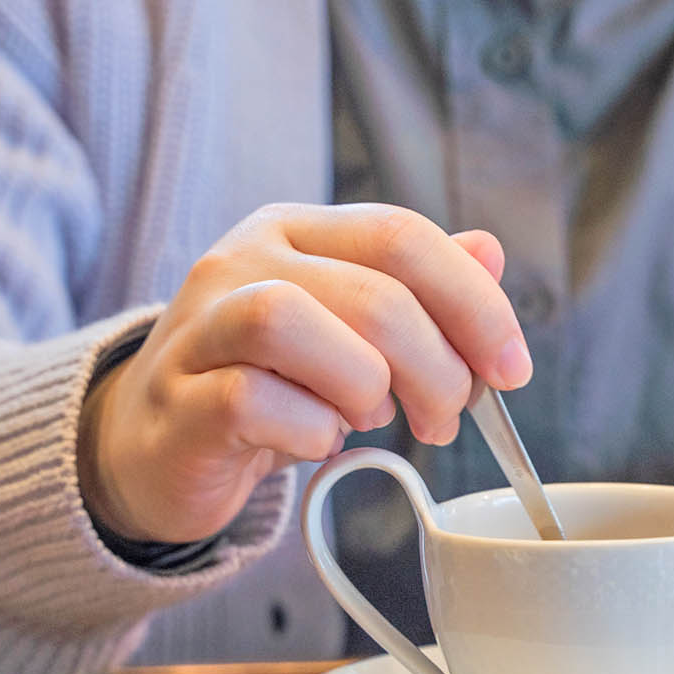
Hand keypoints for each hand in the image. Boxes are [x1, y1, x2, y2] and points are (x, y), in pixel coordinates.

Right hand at [77, 203, 526, 542]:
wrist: (160, 443)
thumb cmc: (273, 382)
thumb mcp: (351, 327)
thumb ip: (418, 289)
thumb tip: (490, 252)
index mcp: (296, 229)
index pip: (403, 236)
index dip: (476, 304)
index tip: (513, 369)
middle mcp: (242, 260)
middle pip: (372, 291)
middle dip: (438, 368)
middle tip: (446, 418)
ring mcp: (199, 326)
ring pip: (293, 321)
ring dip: (366, 386)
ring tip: (373, 420)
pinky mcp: (179, 399)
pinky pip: (252, 400)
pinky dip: (310, 430)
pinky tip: (319, 441)